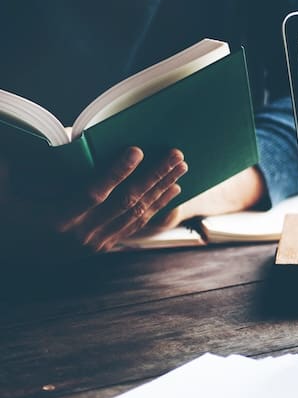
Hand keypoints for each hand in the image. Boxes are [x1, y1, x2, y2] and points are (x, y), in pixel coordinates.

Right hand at [2, 147, 186, 257]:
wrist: (12, 251)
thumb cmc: (10, 212)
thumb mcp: (8, 190)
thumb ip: (25, 168)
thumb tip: (50, 147)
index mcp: (57, 219)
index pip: (93, 193)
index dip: (116, 172)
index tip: (137, 150)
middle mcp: (81, 235)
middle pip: (125, 201)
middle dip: (154, 175)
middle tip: (176, 154)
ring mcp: (95, 243)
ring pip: (136, 213)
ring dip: (162, 188)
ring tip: (180, 167)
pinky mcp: (104, 246)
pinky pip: (136, 225)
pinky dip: (157, 207)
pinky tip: (172, 191)